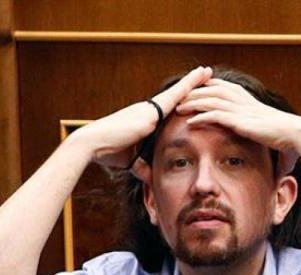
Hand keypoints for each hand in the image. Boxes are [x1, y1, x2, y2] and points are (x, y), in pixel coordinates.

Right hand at [73, 66, 213, 167]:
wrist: (94, 144)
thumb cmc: (108, 151)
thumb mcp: (131, 161)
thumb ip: (143, 167)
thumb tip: (151, 180)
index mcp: (145, 119)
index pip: (168, 107)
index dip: (180, 98)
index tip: (192, 90)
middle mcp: (148, 110)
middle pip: (175, 95)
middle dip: (190, 83)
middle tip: (206, 72)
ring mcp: (150, 109)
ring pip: (177, 91)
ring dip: (192, 80)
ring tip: (207, 69)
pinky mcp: (152, 112)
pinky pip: (175, 96)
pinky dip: (187, 86)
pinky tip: (198, 77)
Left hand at [176, 79, 300, 174]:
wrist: (295, 134)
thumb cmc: (290, 139)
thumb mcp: (273, 135)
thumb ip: (266, 141)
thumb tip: (276, 167)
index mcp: (249, 100)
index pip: (224, 86)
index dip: (209, 86)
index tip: (196, 91)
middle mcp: (243, 100)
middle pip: (212, 89)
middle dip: (194, 92)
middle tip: (179, 98)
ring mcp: (240, 109)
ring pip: (209, 100)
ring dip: (192, 103)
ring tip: (178, 109)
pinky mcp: (238, 120)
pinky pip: (213, 115)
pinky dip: (200, 117)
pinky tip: (189, 123)